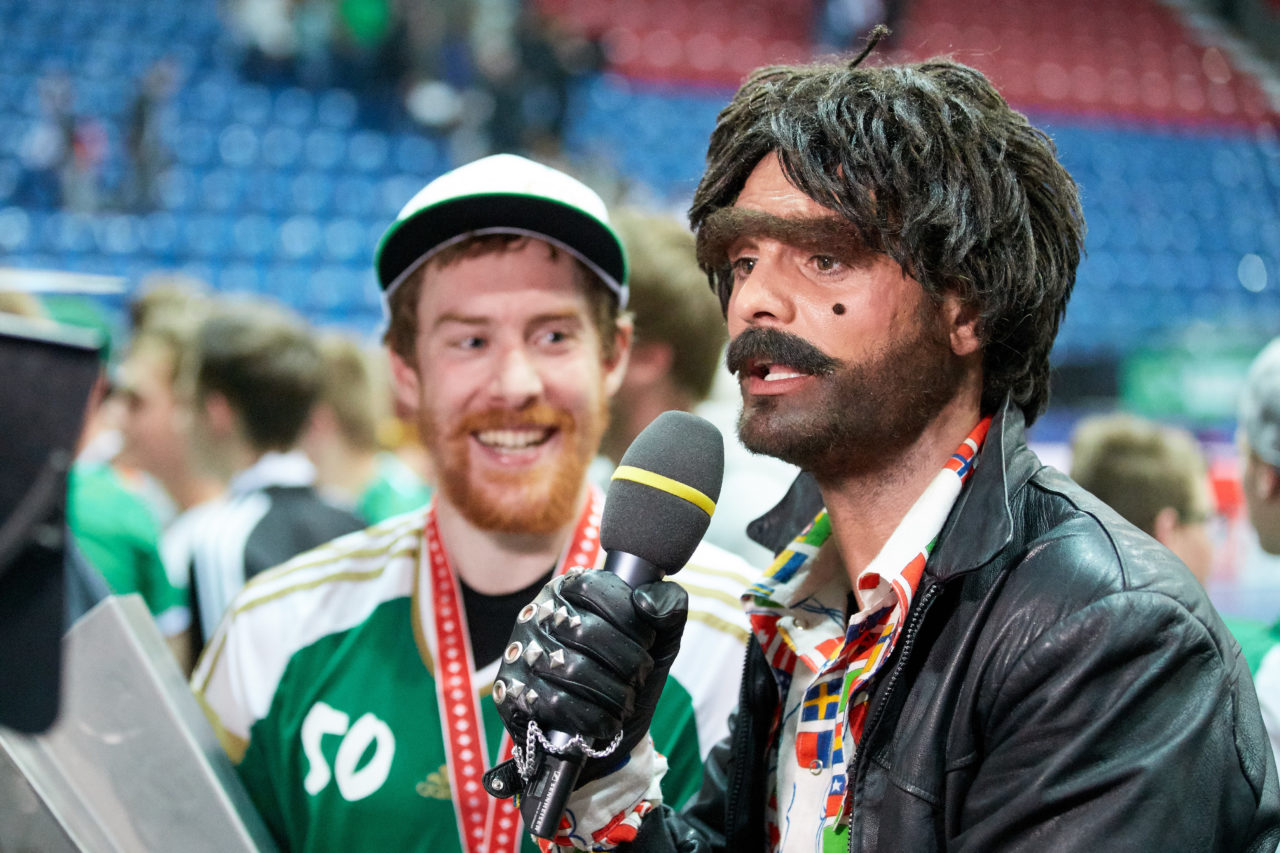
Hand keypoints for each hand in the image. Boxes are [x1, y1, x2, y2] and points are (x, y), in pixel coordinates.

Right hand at [486, 568, 687, 791]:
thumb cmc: (627, 675)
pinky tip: (605, 723)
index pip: (593, 588)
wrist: (603, 736)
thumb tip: (645, 602)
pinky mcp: (509, 691)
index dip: (629, 618)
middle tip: (639, 679)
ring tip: (625, 703)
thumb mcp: (658, 640)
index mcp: (568, 589)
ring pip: (571, 669)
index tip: (647, 642)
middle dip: (627, 662)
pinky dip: (591, 718)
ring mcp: (518, 652)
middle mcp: (536, 614)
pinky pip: (554, 703)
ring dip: (612, 694)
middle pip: (585, 632)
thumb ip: (668, 606)